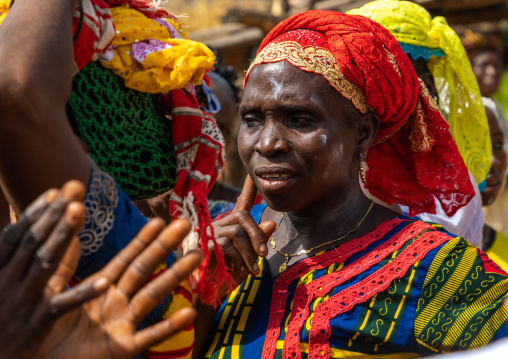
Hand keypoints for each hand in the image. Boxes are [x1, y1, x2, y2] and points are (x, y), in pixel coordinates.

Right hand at [0, 181, 102, 358]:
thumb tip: (58, 234)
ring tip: (80, 212)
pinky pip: (62, 305)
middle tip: (74, 190)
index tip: (54, 192)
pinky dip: (82, 293)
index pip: (16, 236)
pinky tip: (105, 280)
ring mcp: (21, 302)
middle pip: (33, 242)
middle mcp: (6, 282)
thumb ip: (30, 259)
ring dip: (63, 236)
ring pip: (45, 264)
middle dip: (54, 215)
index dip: (34, 213)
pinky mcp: (36, 324)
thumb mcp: (6, 284)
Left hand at [36, 215, 201, 358]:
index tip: (159, 220)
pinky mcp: (123, 348)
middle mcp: (117, 301)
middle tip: (185, 224)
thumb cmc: (48, 332)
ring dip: (175, 275)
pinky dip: (169, 326)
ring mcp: (124, 323)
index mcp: (102, 287)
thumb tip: (70, 236)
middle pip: (144, 269)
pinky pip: (150, 336)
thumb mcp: (53, 295)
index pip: (126, 258)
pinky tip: (189, 314)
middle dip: (164, 246)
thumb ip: (62, 268)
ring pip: (153, 295)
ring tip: (196, 256)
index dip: (143, 239)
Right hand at [212, 176, 275, 282]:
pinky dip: (237, 260)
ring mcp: (210, 233)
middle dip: (257, 235)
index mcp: (231, 226)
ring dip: (248, 254)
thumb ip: (258, 241)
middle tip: (263, 255)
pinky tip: (235, 270)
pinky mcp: (204, 244)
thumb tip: (272, 222)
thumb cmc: (230, 275)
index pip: (242, 204)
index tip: (253, 174)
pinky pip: (227, 246)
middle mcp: (219, 225)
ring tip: (250, 270)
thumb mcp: (249, 258)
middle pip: (243, 217)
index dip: (248, 188)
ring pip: (238, 233)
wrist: (211, 294)